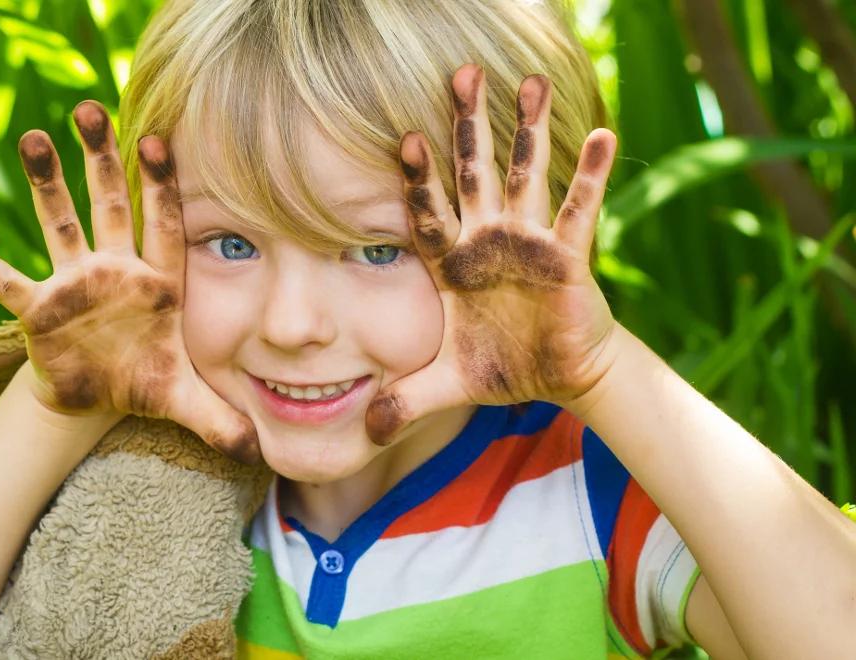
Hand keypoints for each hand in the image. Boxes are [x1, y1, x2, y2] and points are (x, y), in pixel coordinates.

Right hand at [0, 101, 259, 463]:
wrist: (101, 397)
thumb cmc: (146, 382)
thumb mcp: (184, 400)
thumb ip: (219, 419)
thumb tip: (258, 454)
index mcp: (158, 282)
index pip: (164, 225)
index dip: (162, 186)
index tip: (157, 142)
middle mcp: (116, 270)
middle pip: (110, 204)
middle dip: (102, 160)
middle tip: (90, 110)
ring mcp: (74, 284)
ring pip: (59, 224)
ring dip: (45, 184)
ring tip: (31, 138)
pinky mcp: (39, 311)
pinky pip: (6, 282)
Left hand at [365, 64, 620, 445]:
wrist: (561, 379)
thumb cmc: (504, 368)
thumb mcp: (445, 385)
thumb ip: (404, 400)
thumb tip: (362, 432)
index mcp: (454, 264)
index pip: (427, 214)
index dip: (417, 179)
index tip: (404, 138)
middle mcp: (489, 241)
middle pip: (474, 173)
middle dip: (467, 126)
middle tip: (462, 74)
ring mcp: (529, 243)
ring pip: (526, 175)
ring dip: (527, 130)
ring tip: (528, 81)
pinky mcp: (567, 256)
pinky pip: (578, 210)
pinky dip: (589, 174)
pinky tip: (600, 134)